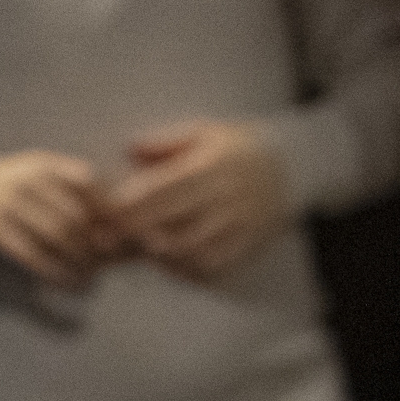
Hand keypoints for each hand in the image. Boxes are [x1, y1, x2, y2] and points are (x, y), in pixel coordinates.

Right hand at [0, 150, 124, 287]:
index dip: (110, 211)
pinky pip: (34, 256)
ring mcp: (10, 205)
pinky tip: (69, 284)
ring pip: (58, 237)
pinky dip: (56, 274)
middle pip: (77, 216)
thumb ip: (67, 186)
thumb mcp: (32, 172)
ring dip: (80, 262)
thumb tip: (112, 215)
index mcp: (44, 164)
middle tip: (110, 263)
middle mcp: (29, 180)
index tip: (124, 232)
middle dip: (97, 244)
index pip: (89, 184)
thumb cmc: (1, 186)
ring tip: (92, 277)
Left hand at [108, 121, 288, 282]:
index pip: (165, 189)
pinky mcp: (245, 248)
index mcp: (213, 165)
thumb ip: (166, 142)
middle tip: (112, 235)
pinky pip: (210, 267)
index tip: (109, 210)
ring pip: (189, 251)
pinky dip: (184, 269)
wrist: (290, 170)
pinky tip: (168, 260)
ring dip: (158, 254)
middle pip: (173, 224)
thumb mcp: (205, 131)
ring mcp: (238, 226)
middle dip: (138, 233)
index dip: (133, 204)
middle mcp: (226, 198)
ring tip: (139, 247)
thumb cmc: (237, 149)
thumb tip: (131, 150)